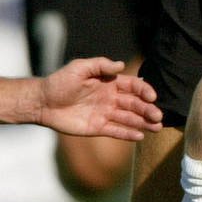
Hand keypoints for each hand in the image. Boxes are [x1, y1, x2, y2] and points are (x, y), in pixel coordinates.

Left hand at [37, 57, 162, 140]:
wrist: (43, 102)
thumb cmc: (60, 82)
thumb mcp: (79, 68)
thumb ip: (100, 65)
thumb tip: (121, 65)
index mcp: (109, 82)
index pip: (132, 86)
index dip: (144, 90)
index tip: (152, 97)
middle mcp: (110, 98)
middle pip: (134, 104)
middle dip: (147, 110)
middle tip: (158, 116)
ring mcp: (105, 114)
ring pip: (129, 119)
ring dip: (143, 122)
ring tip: (157, 127)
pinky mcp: (97, 128)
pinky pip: (116, 131)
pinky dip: (128, 134)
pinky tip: (140, 136)